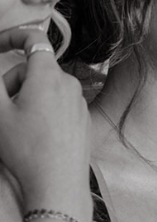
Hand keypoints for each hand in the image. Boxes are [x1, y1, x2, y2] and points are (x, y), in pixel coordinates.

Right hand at [0, 25, 90, 211]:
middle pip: (35, 69)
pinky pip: (60, 104)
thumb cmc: (27, 149)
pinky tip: (36, 135)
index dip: (13, 36)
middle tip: (2, 108)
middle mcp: (69, 83)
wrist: (58, 185)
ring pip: (47, 88)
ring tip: (18, 125)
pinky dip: (44, 110)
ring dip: (28, 97)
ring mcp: (79, 102)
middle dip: (14, 82)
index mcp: (48, 76)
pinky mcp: (84, 119)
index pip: (34, 38)